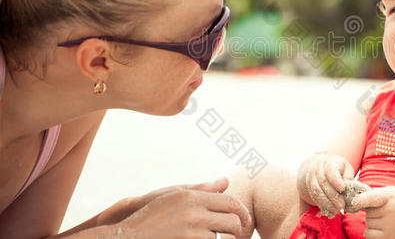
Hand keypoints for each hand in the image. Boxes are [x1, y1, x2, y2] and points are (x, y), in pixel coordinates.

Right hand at [113, 177, 250, 238]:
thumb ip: (203, 189)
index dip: (243, 213)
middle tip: (235, 235)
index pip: (231, 203)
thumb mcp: (175, 196)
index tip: (245, 221)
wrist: (129, 236)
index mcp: (193, 197)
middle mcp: (194, 213)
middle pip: (232, 222)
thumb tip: (226, 181)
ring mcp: (191, 232)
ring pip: (224, 238)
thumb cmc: (153, 214)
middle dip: (237, 231)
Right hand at [299, 153, 354, 216]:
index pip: (331, 171)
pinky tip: (329, 212)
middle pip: (323, 183)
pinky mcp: (308, 186)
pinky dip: (322, 206)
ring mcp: (312, 177)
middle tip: (341, 207)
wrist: (321, 166)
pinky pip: (313, 197)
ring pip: (317, 191)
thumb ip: (348, 177)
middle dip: (333, 197)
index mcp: (330, 163)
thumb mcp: (346, 169)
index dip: (336, 180)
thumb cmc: (339, 169)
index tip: (342, 189)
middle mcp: (318, 168)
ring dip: (326, 204)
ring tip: (335, 212)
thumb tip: (348, 187)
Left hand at [351, 186, 394, 238]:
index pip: (371, 198)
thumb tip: (353, 199)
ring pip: (368, 221)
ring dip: (371, 219)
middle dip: (370, 209)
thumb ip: (372, 193)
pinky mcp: (388, 236)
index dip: (360, 200)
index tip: (353, 202)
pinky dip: (370, 230)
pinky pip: (368, 234)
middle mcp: (389, 211)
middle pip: (367, 211)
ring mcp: (389, 225)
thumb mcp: (388, 191)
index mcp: (388, 196)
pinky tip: (380, 226)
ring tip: (384, 216)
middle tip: (382, 208)